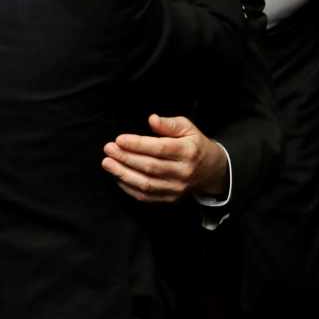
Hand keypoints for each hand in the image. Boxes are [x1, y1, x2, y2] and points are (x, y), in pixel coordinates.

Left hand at [101, 114, 229, 201]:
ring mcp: (176, 188)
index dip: (138, 144)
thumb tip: (152, 119)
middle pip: (150, 166)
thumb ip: (170, 124)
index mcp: (188, 151)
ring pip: (145, 184)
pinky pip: (146, 196)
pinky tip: (118, 176)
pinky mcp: (170, 198)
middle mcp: (183, 172)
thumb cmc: (194, 144)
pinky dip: (129, 188)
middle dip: (125, 158)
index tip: (119, 139)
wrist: (211, 170)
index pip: (160, 148)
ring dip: (123, 174)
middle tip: (108, 149)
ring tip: (107, 163)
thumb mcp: (188, 128)